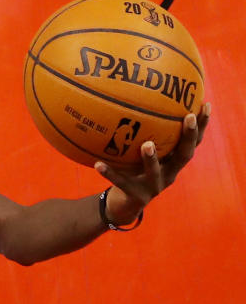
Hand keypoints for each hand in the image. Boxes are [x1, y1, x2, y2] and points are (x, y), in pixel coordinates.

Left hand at [95, 103, 210, 223]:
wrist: (125, 205)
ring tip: (146, 144)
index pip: (193, 142)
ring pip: (155, 171)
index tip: (205, 104)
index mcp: (173, 162)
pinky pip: (121, 182)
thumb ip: (143, 134)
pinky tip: (98, 164)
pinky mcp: (136, 196)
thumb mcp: (141, 153)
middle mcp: (169, 173)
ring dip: (151, 158)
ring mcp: (153, 186)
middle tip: (187, 117)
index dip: (202, 125)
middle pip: (185, 155)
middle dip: (189, 136)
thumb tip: (133, 98)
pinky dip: (109, 173)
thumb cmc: (134, 171)